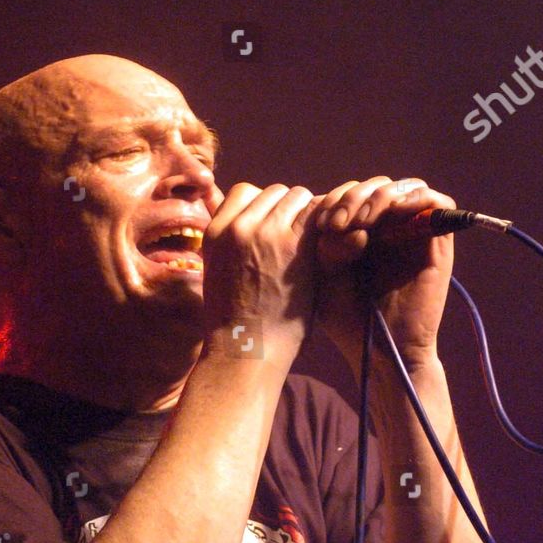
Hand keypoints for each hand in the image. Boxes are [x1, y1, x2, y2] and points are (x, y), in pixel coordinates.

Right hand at [201, 183, 319, 360]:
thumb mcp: (218, 272)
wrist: (245, 351)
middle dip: (288, 209)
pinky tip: (328, 243)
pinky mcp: (293, 245)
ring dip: (308, 214)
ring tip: (313, 241)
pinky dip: (325, 223)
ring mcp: (265, 232)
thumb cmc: (236, 321)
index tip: (274, 227)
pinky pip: (316, 213)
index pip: (245, 191)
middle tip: (299, 237)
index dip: (263, 205)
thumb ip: (231, 243)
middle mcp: (237, 226)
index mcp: (214, 232)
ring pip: (297, 196)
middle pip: (273, 191)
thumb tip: (252, 222)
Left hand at [310, 177, 454, 374]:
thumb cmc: (349, 318)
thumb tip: (350, 226)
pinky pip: (438, 203)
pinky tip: (390, 216)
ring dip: (380, 196)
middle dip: (354, 196)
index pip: (353, 193)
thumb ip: (329, 245)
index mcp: (362, 231)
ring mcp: (415, 234)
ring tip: (360, 220)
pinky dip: (414, 198)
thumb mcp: (326, 276)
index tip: (320, 224)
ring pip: (406, 187)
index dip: (336, 199)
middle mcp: (391, 229)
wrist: (380, 351)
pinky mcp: (438, 244)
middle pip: (378, 186)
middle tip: (336, 222)